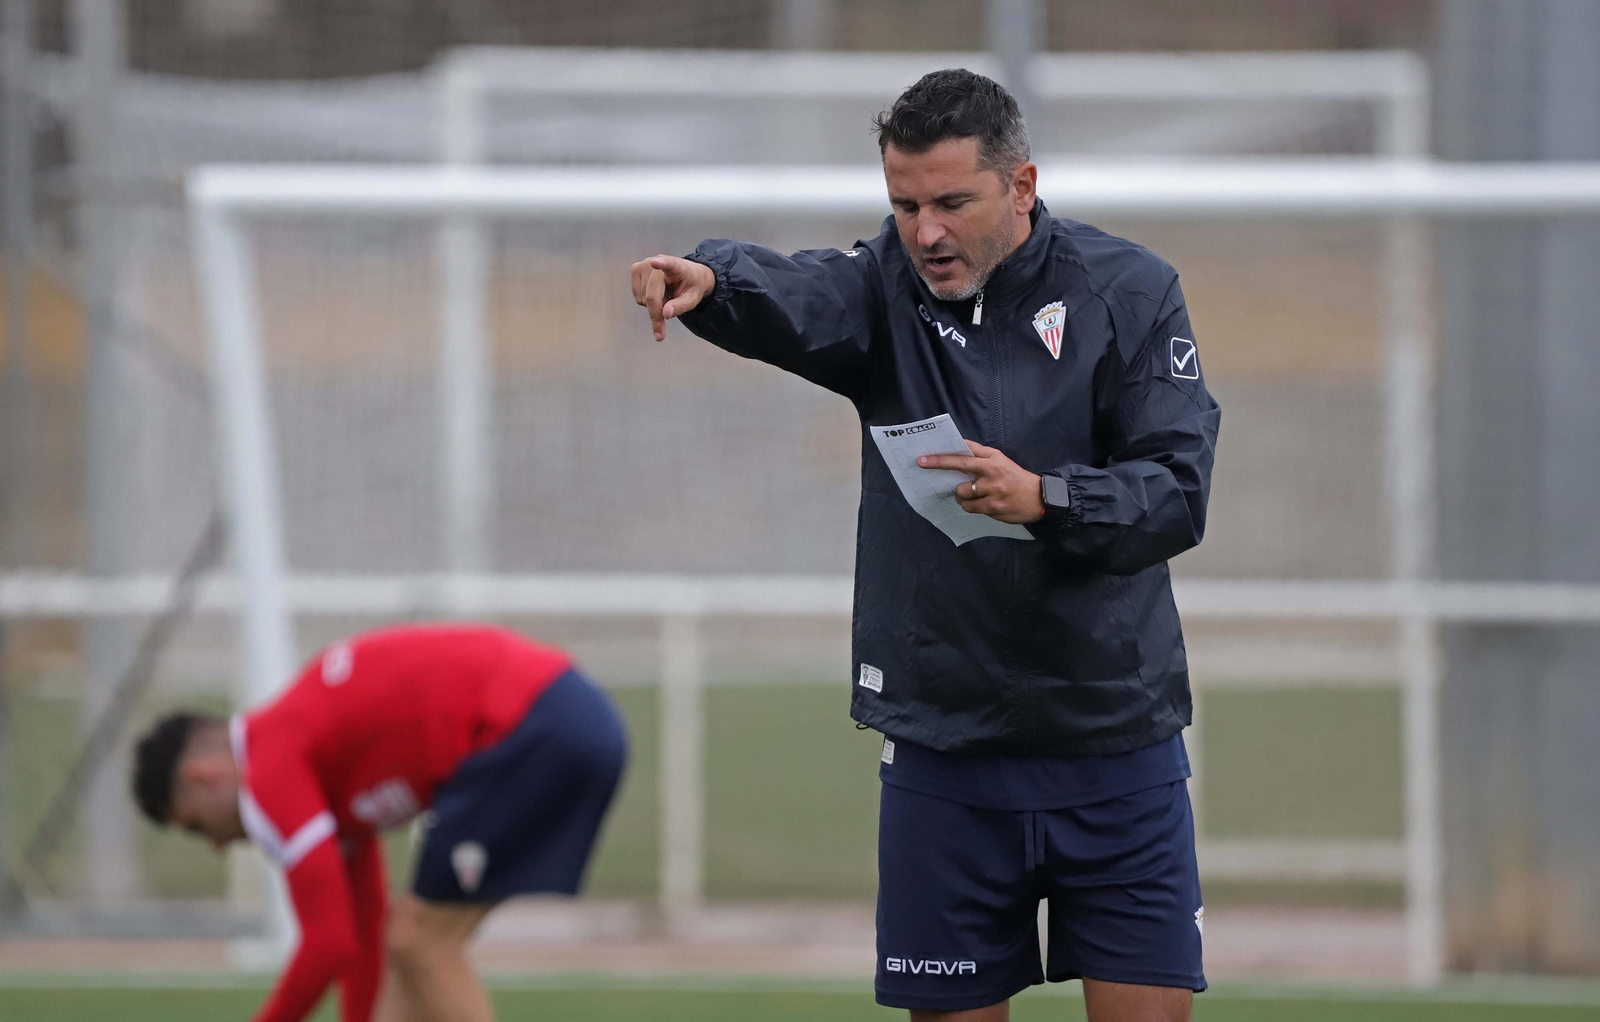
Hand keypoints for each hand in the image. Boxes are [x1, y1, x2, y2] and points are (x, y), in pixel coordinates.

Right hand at [630, 255, 715, 340]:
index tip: (655, 262)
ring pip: (643, 299)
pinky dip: (647, 302)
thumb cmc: (690, 286)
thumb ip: (680, 306)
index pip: (668, 263)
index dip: (661, 263)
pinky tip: (658, 294)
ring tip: (667, 297)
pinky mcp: (635, 270)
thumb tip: (665, 314)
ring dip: (654, 306)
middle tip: (666, 323)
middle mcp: (656, 260)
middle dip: (657, 314)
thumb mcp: (692, 299)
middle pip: (651, 296)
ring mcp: (643, 264)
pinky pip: (638, 297)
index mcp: (676, 265)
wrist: (686, 275)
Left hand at [919, 441, 1045, 524]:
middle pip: (960, 482)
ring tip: (974, 494)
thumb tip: (958, 445)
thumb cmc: (1015, 476)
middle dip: (952, 482)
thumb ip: (979, 451)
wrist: (1038, 497)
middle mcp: (992, 477)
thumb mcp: (999, 458)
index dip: (940, 460)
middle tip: (950, 480)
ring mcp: (993, 495)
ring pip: (963, 497)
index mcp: (992, 462)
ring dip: (963, 497)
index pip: (962, 458)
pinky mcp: (993, 509)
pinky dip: (971, 506)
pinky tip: (981, 503)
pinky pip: (971, 509)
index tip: (922, 460)